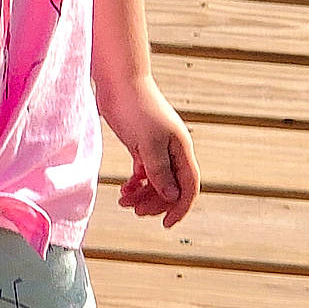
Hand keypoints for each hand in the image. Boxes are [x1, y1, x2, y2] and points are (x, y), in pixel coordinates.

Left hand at [100, 74, 199, 229]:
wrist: (119, 82)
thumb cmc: (136, 108)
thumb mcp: (147, 143)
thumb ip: (159, 171)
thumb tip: (171, 195)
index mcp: (181, 150)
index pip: (189, 187)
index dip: (180, 208)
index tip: (166, 225)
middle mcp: (173, 151)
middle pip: (171, 188)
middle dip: (155, 203)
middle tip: (135, 211)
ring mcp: (157, 149)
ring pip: (156, 182)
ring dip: (142, 195)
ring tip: (123, 201)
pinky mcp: (141, 145)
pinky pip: (144, 173)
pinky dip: (135, 184)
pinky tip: (124, 189)